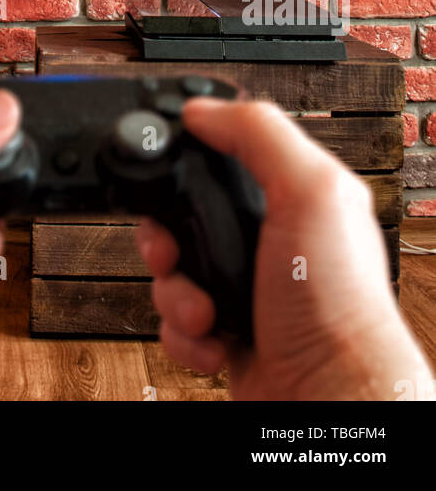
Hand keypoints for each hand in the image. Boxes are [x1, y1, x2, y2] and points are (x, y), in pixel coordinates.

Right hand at [136, 98, 434, 401]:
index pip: (226, 148)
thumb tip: (202, 109)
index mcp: (294, 192)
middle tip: (176, 250)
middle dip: (166, 235)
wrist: (327, 396)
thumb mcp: (310, 192)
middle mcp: (269, 236)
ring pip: (172, 267)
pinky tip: (212, 336)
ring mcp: (244, 284)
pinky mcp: (225, 328)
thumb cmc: (338, 304)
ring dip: (175, 291)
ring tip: (204, 307)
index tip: (167, 167)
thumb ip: (258, 135)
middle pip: (182, 210)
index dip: (189, 153)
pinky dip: (183, 332)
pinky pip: (174, 319)